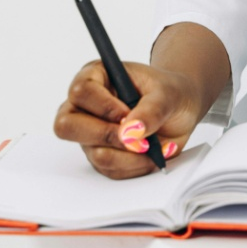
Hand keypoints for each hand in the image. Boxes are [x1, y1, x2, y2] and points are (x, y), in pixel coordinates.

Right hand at [52, 60, 203, 178]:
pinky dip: (135, 166)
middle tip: (136, 137)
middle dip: (106, 135)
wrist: (179, 111)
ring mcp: (90, 134)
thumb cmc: (168, 93)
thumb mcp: (168, 93)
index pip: (81, 91)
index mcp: (96, 77)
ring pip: (94, 154)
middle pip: (67, 126)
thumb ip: (151, 109)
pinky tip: (150, 153)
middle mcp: (86, 106)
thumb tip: (130, 131)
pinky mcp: (101, 155)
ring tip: (152, 145)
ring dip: (129, 155)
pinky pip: (111, 170)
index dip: (104, 106)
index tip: (128, 113)